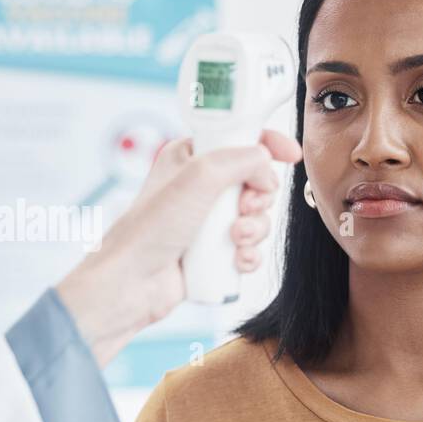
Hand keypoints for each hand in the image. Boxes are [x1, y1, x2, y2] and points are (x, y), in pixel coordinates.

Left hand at [55, 129, 301, 366]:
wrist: (132, 283)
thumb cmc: (150, 229)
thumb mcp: (198, 177)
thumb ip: (239, 159)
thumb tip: (266, 164)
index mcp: (190, 157)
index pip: (239, 138)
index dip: (268, 144)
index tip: (290, 155)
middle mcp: (199, 186)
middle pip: (255, 181)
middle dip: (259, 197)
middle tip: (242, 208)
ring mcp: (206, 220)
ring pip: (256, 217)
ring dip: (254, 229)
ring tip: (234, 240)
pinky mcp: (213, 251)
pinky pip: (249, 247)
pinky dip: (249, 254)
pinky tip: (237, 261)